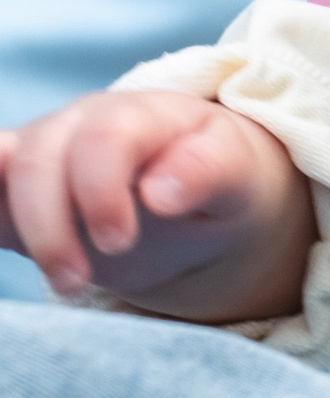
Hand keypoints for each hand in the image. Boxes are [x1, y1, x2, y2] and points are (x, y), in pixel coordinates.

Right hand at [0, 90, 317, 323]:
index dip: (100, 189)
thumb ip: (209, 170)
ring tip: (63, 282)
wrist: (207, 199)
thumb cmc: (226, 181)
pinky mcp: (25, 191)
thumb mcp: (239, 175)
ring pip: (8, 170)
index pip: (105, 136)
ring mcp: (51, 152)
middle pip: (42, 158)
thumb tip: (158, 192)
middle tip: (77, 283)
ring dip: (20, 226)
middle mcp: (87, 124)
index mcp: (143, 114)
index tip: (118, 241)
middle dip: (50, 225)